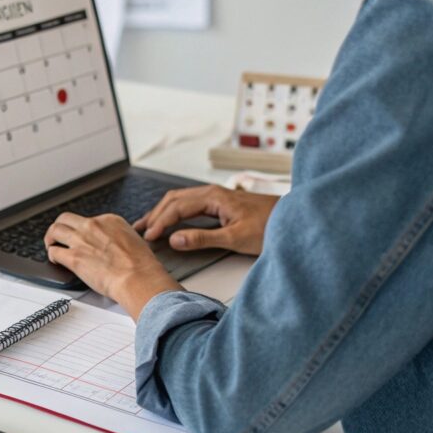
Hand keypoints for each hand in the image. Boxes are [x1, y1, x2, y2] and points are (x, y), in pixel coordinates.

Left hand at [44, 213, 180, 319]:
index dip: (81, 229)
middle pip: (65, 219)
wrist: (138, 278)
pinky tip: (56, 261)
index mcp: (109, 220)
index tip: (80, 237)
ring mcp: (81, 240)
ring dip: (50, 238)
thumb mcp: (133, 240)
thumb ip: (117, 238)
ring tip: (51, 245)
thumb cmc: (141, 265)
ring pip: (55, 230)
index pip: (87, 219)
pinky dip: (52, 256)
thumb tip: (112, 245)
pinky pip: (54, 251)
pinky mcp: (74, 257)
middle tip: (58, 236)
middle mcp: (93, 226)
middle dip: (59, 227)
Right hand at [133, 185, 279, 255]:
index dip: (159, 222)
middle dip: (154, 215)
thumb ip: (202, 238)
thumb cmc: (270, 226)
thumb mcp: (235, 238)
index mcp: (213, 197)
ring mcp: (216, 196)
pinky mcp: (220, 203)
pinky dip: (174, 212)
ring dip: (162, 212)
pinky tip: (171, 221)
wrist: (294, 220)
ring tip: (148, 226)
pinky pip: (189, 204)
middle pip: (173, 200)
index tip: (147, 237)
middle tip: (139, 231)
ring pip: (180, 200)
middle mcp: (212, 192)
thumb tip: (174, 239)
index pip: (176, 207)